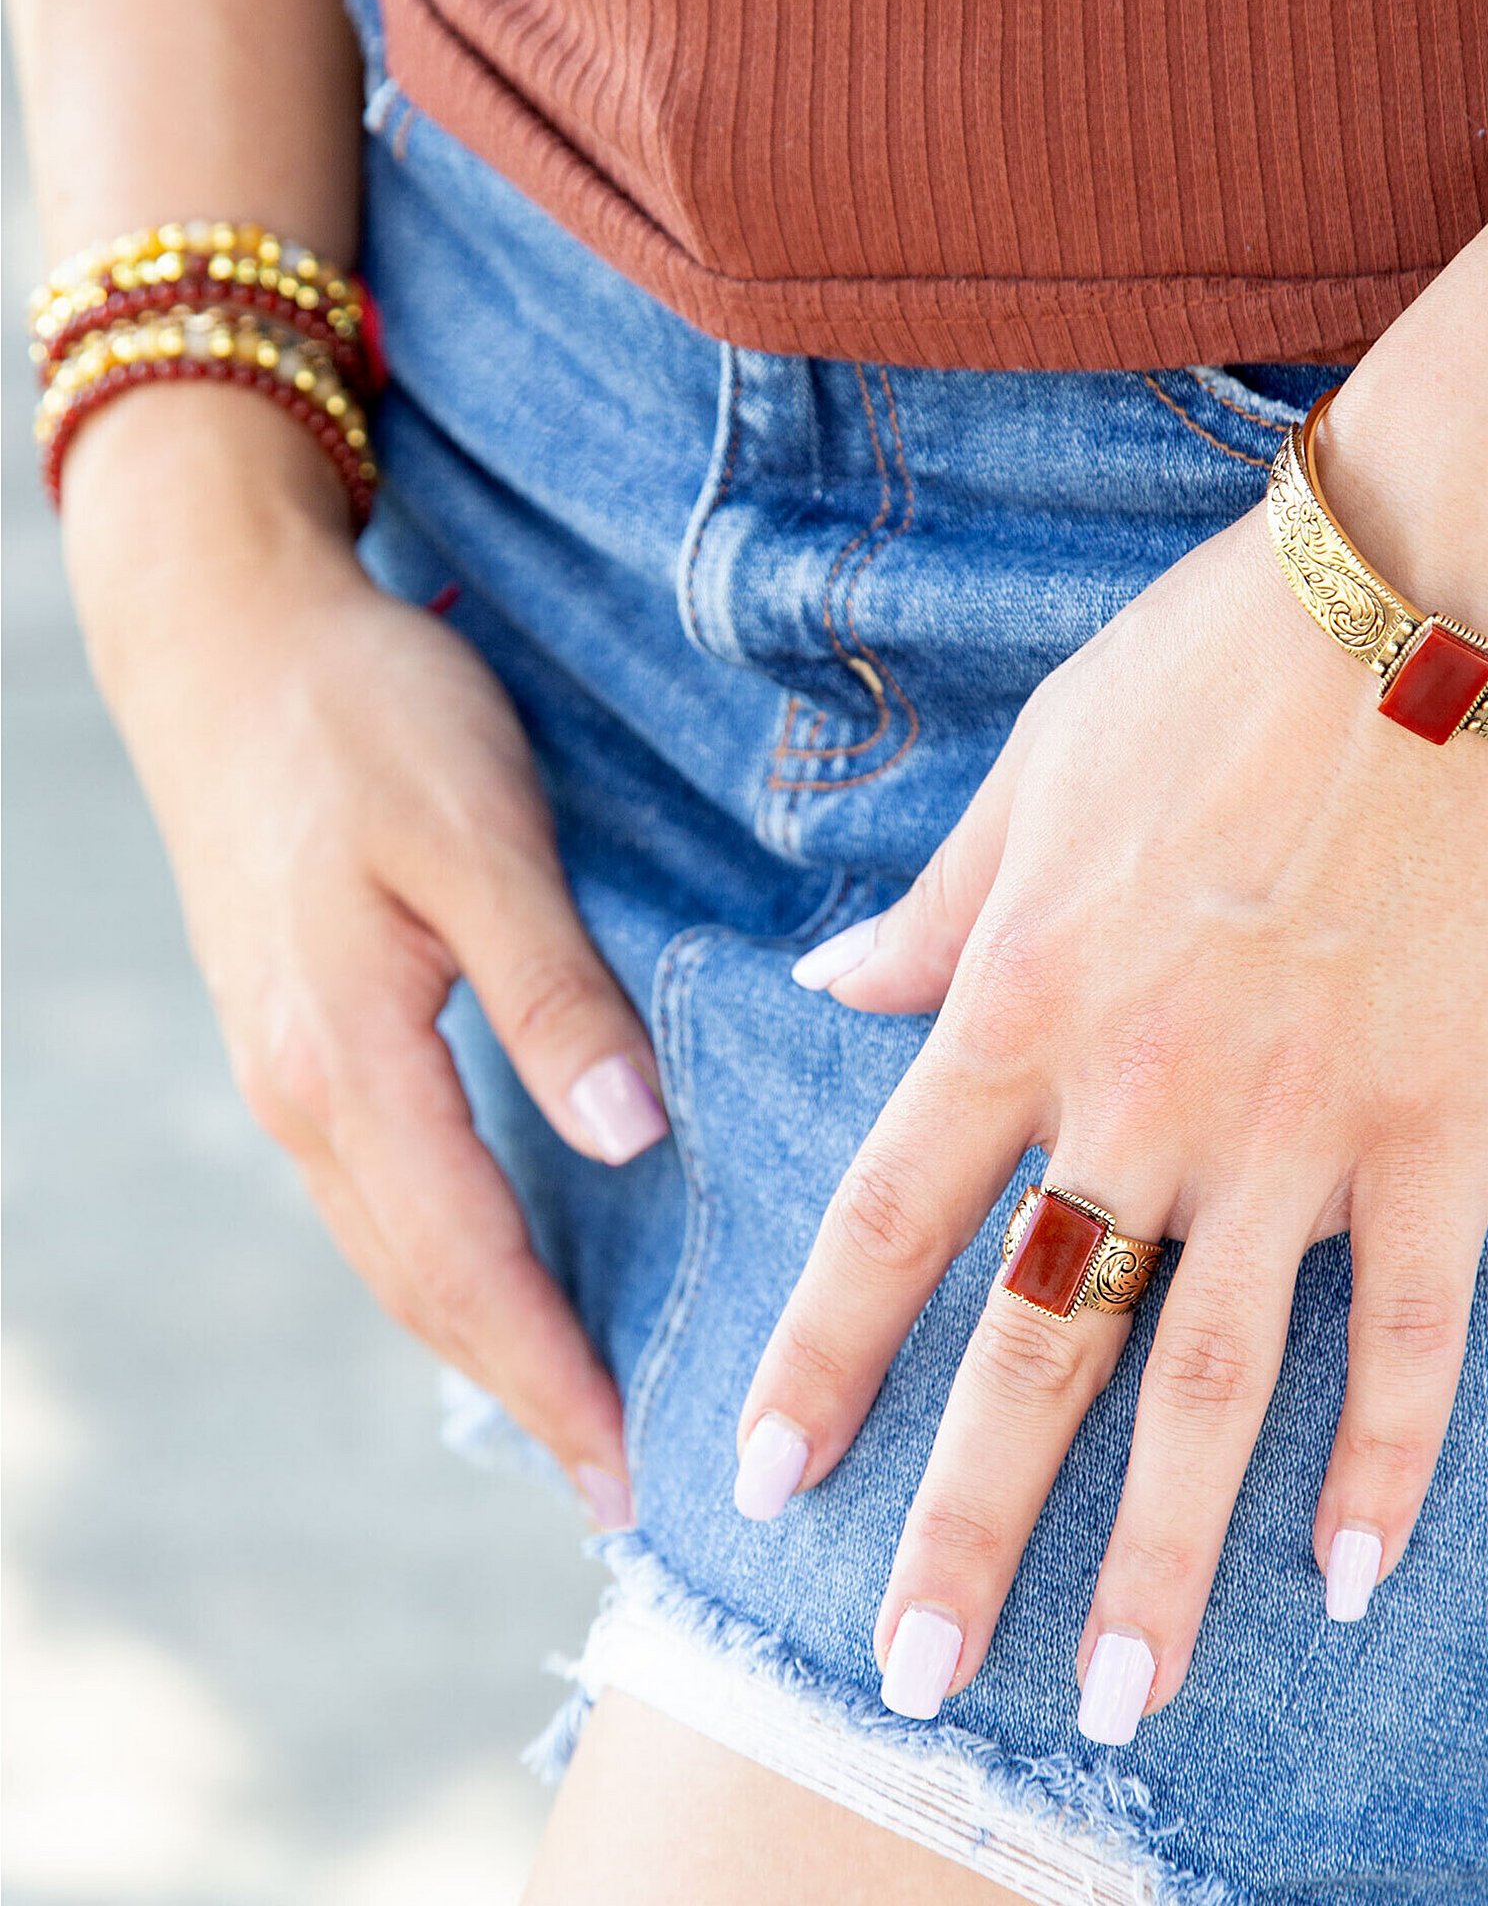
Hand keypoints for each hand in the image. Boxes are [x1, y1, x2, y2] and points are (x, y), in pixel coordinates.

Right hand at [63, 390, 662, 1521]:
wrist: (230, 639)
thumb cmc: (368, 718)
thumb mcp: (480, 837)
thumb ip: (553, 992)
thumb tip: (628, 1139)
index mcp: (349, 1061)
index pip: (469, 1264)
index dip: (552, 1373)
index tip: (626, 1465)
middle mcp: (303, 1094)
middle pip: (422, 1287)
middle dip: (519, 1388)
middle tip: (612, 1477)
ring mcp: (289, 1071)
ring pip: (394, 1247)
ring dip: (480, 1336)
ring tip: (568, 1403)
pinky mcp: (300, 1035)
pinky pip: (379, 1190)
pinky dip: (445, 1257)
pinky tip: (500, 1268)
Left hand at [736, 492, 1487, 1737]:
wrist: (1435, 601)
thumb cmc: (1214, 664)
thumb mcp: (1033, 770)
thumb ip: (934, 906)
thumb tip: (829, 982)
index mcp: (1023, 1002)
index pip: (889, 1223)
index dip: (823, 1361)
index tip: (768, 1479)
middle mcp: (1140, 1095)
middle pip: (1035, 1348)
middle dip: (967, 1525)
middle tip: (910, 1679)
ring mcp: (1296, 1127)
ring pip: (1215, 1384)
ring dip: (1161, 1557)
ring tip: (1121, 1696)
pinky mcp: (1441, 1129)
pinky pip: (1414, 1331)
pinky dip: (1389, 1460)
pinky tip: (1354, 1575)